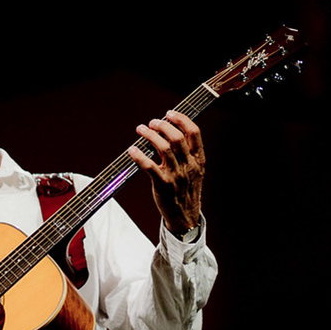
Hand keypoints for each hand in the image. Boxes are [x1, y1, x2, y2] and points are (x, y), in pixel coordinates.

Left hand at [128, 110, 205, 234]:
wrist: (185, 216)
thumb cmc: (186, 190)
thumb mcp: (193, 170)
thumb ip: (186, 152)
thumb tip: (169, 132)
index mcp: (198, 160)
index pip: (194, 132)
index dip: (181, 119)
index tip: (169, 113)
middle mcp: (189, 166)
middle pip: (177, 138)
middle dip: (163, 126)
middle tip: (152, 122)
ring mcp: (176, 176)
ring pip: (164, 148)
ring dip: (150, 135)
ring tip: (141, 129)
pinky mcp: (163, 186)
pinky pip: (149, 167)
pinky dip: (139, 156)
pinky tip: (132, 150)